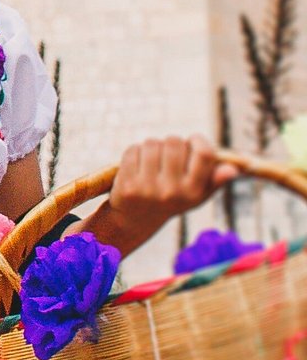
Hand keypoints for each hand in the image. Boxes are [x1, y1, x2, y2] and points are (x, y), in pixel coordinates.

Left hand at [96, 135, 236, 253]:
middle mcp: (172, 191)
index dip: (199, 141)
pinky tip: (138, 165)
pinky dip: (135, 152)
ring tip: (153, 161)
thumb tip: (233, 169)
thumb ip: (215, 179)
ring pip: (152, 143)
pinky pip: (133, 150)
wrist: (137, 218)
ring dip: (152, 147)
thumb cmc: (173, 199)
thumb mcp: (197, 193)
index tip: (193, 142)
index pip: (204, 154)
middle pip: (175, 142)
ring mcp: (148, 188)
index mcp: (194, 192)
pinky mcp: (127, 184)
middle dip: (172, 143)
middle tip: (169, 154)